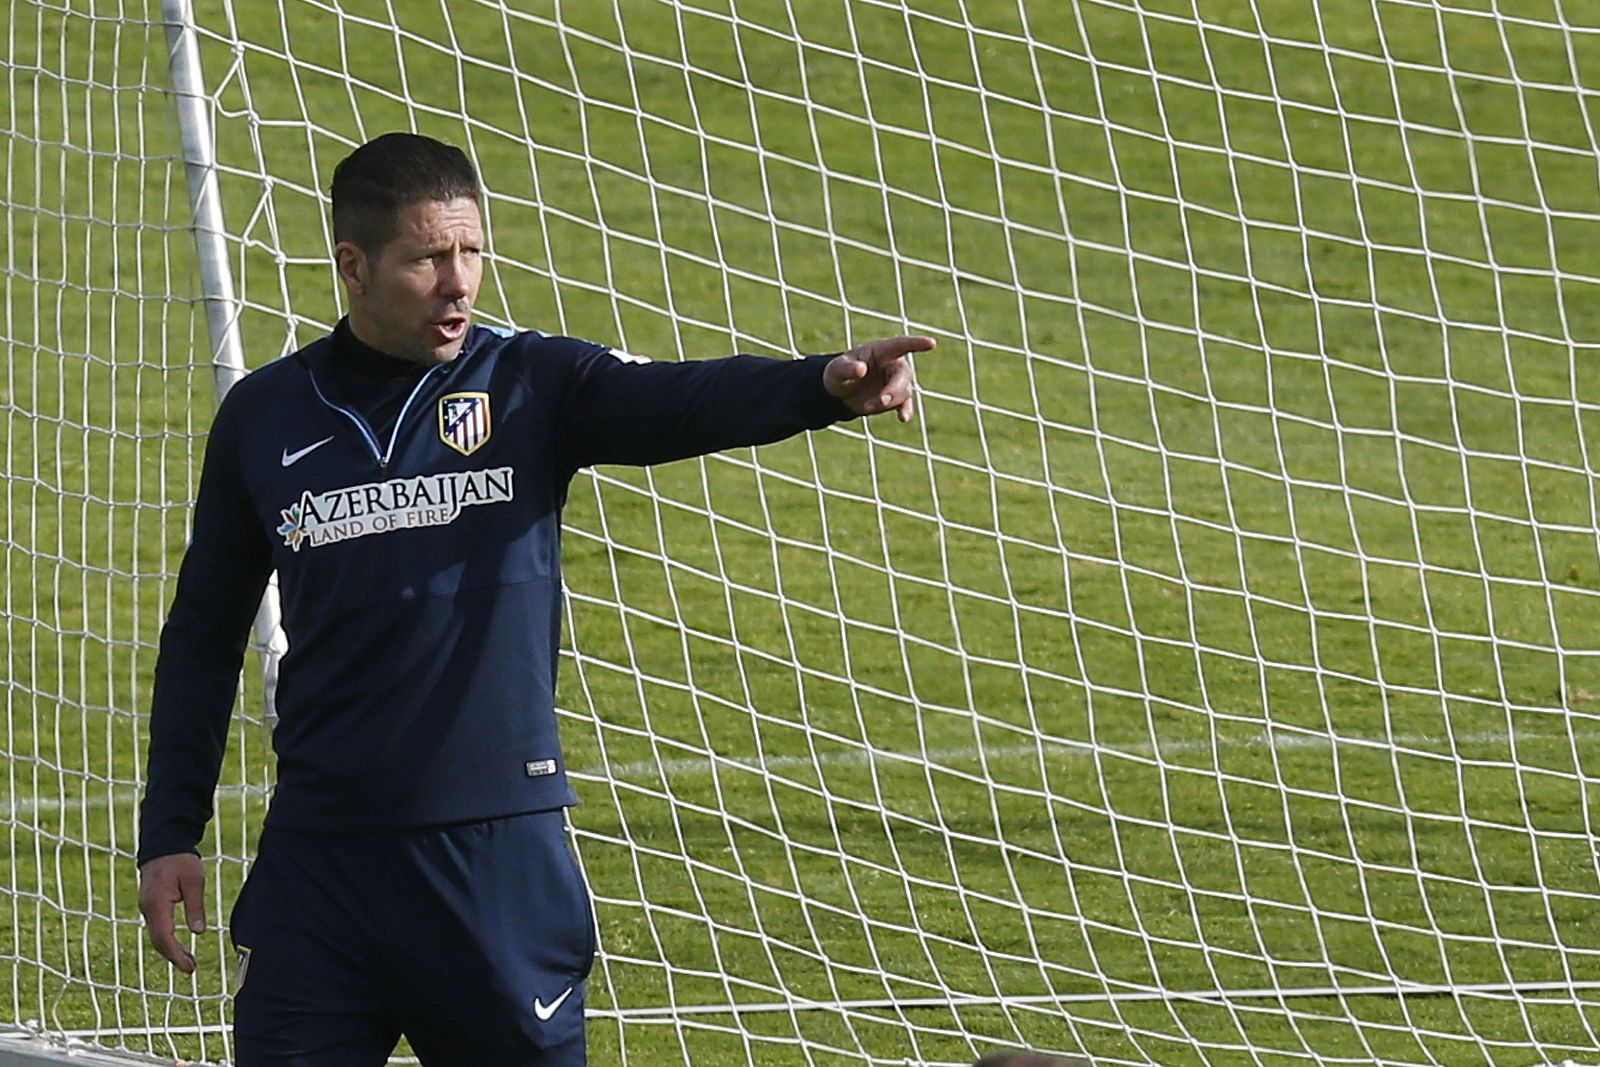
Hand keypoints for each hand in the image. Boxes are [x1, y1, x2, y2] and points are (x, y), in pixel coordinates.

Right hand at [138, 852, 206, 972]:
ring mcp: (146, 907)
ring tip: (189, 963)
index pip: (164, 936)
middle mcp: (147, 908)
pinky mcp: (150, 906)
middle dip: (173, 956)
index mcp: (156, 903)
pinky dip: (167, 940)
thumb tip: (198, 932)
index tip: (188, 966)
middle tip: (191, 969)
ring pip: (156, 935)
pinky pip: (157, 927)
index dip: (175, 954)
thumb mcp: (195, 881)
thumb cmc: (181, 861)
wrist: (164, 845)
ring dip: (171, 950)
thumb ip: (195, 907)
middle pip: (158, 940)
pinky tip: (179, 947)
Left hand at [823, 335, 933, 422]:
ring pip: (903, 392)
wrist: (840, 393)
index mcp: (881, 351)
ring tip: (867, 407)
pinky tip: (903, 418)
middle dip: (894, 389)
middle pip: (903, 375)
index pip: (901, 345)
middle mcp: (893, 365)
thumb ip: (848, 368)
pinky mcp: (895, 399)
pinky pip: (905, 404)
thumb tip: (861, 369)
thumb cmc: (839, 373)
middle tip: (881, 401)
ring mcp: (896, 382)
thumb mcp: (837, 369)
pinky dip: (905, 411)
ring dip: (887, 401)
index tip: (932, 343)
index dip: (916, 343)